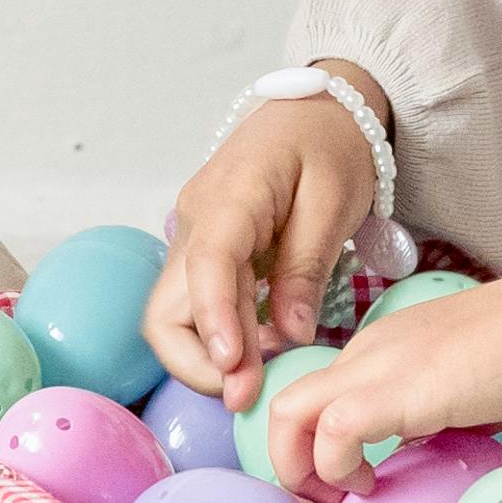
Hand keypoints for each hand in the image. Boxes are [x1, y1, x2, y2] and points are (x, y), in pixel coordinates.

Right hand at [146, 85, 379, 395]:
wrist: (320, 109)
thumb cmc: (331, 145)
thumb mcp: (334, 201)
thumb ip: (307, 268)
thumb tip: (289, 336)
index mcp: (231, 195)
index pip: (206, 265)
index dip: (215, 322)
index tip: (235, 367)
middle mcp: (197, 219)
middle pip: (167, 309)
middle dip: (200, 362)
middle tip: (250, 393)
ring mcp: (195, 236)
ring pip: (176, 315)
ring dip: (211, 356)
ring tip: (261, 376)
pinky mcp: (206, 252)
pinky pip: (198, 305)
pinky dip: (223, 335)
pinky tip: (261, 349)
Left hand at [254, 263, 501, 500]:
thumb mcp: (459, 387)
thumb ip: (424, 412)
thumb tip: (405, 450)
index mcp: (381, 349)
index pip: (314, 398)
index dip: (309, 450)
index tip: (335, 488)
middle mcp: (366, 352)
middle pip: (286, 405)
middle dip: (288, 464)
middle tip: (325, 502)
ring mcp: (376, 366)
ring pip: (288, 413)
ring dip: (300, 468)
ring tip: (345, 493)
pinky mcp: (395, 389)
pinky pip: (332, 429)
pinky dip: (334, 466)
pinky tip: (370, 482)